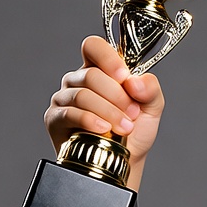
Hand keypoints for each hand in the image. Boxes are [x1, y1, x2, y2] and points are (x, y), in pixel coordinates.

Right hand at [45, 36, 164, 174]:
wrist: (125, 160)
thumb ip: (150, 89)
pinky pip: (70, 113)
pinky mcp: (55, 118)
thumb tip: (134, 82)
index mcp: (100, 69)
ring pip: (83, 95)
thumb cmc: (135, 130)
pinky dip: (90, 121)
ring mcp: (64, 98)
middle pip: (91, 75)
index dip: (107, 58)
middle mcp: (78, 80)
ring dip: (109, 112)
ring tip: (125, 127)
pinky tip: (103, 129)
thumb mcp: (152, 107)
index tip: (124, 76)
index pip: (93, 46)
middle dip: (117, 97)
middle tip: (132, 113)